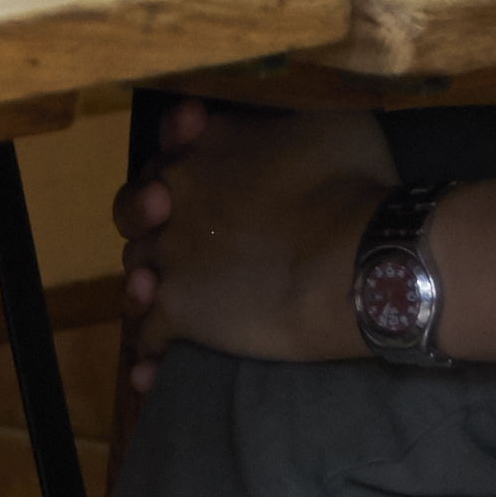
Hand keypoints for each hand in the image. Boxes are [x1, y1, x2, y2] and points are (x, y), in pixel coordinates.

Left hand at [115, 93, 402, 387]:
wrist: (358, 259)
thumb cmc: (356, 185)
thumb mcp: (325, 122)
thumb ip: (284, 122)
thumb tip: (290, 123)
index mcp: (206, 145)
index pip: (167, 149)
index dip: (173, 160)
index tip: (190, 175)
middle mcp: (174, 193)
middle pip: (137, 209)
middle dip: (147, 220)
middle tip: (176, 237)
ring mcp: (170, 254)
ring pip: (136, 268)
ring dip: (145, 282)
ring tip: (159, 300)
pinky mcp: (178, 310)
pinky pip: (147, 334)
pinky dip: (148, 352)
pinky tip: (150, 374)